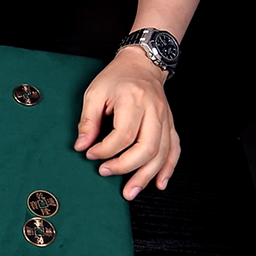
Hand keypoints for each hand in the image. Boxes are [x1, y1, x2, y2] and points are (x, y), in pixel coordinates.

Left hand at [74, 47, 180, 200]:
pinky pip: (174, 150)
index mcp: (133, 100)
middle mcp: (154, 111)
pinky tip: (159, 183)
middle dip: (125, 166)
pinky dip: (168, 169)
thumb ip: (87, 120)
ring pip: (162, 153)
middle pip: (146, 147)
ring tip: (130, 192)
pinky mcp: (170, 125)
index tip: (90, 154)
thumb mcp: (94, 93)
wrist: (142, 64)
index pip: (123, 134)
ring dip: (146, 176)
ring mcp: (165, 119)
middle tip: (104, 172)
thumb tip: (81, 146)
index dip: (105, 150)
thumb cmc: (116, 78)